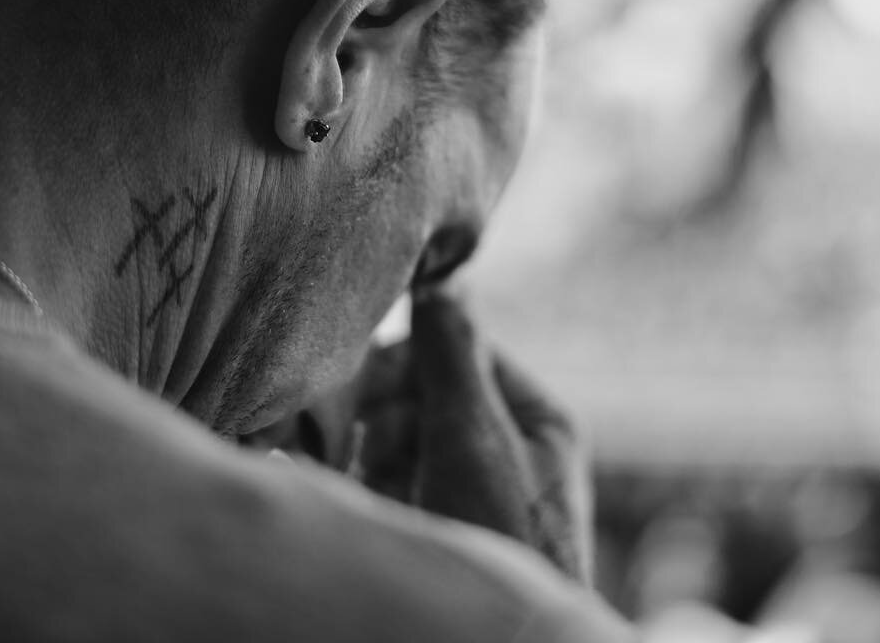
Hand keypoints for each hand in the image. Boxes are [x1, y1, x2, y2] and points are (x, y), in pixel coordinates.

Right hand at [357, 292, 594, 583]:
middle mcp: (503, 447)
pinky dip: (364, 487)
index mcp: (533, 417)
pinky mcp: (433, 523)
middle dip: (381, 415)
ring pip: (394, 439)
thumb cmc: (502, 537)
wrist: (488, 637)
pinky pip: (385, 483)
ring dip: (365, 453)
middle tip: (353, 441)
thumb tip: (445, 273)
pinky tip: (347, 497)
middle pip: (421, 394)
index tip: (363, 382)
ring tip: (351, 479)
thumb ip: (454, 354)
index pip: (457, 351)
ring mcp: (465, 489)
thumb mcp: (476, 436)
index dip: (409, 363)